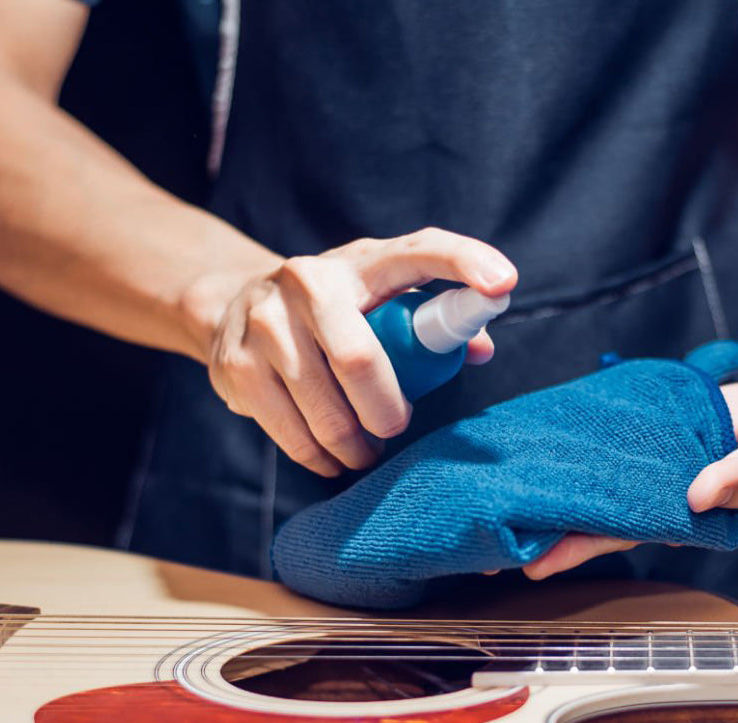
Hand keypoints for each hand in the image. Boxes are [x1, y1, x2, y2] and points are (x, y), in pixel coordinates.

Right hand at [191, 229, 515, 476]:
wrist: (234, 308)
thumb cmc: (331, 312)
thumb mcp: (375, 299)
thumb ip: (428, 320)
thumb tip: (482, 348)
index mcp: (359, 262)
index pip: (418, 250)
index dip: (463, 261)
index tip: (503, 283)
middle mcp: (307, 282)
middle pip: (359, 359)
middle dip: (386, 411)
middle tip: (395, 428)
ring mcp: (265, 322)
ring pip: (324, 410)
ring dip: (354, 445)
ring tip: (365, 451)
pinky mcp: (236, 364)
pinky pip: (290, 432)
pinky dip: (319, 457)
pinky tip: (331, 456)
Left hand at [519, 380, 737, 580]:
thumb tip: (699, 496)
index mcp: (673, 513)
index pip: (614, 535)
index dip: (574, 550)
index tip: (535, 565)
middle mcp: (646, 500)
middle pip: (586, 522)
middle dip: (543, 536)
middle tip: (493, 550)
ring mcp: (635, 475)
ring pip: (584, 495)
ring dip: (546, 502)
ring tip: (499, 513)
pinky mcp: (627, 449)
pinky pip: (591, 462)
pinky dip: (564, 467)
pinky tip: (532, 467)